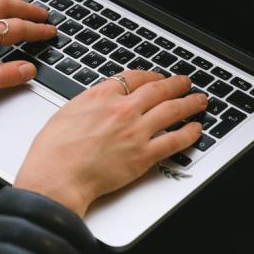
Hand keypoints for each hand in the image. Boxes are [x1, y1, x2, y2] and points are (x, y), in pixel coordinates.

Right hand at [14, 71, 206, 216]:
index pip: (136, 77)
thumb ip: (90, 103)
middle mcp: (123, 109)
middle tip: (186, 83)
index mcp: (102, 95)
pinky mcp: (144, 155)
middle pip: (159, 90)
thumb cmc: (53, 151)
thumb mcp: (68, 112)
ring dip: (190, 103)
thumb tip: (100, 102)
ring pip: (173, 110)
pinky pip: (175, 141)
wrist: (56, 176)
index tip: (159, 78)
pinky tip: (196, 130)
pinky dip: (189, 133)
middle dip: (177, 84)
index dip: (152, 76)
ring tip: (199, 101)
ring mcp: (136, 131)